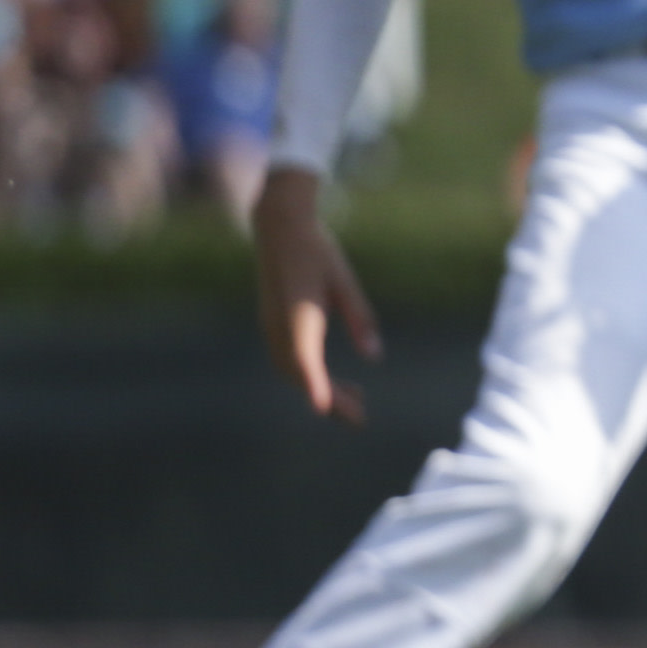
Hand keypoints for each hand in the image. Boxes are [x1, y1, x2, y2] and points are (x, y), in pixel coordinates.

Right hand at [252, 166, 381, 424]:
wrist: (280, 229)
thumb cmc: (318, 251)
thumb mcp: (345, 282)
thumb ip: (360, 317)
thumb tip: (375, 356)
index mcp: (298, 315)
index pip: (305, 359)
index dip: (315, 385)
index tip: (323, 408)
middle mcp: (279, 326)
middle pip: (300, 375)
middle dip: (328, 400)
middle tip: (361, 418)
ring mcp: (271, 327)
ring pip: (293, 371)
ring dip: (320, 389)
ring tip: (355, 399)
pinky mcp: (272, 325)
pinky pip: (289, 361)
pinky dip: (310, 376)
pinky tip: (334, 380)